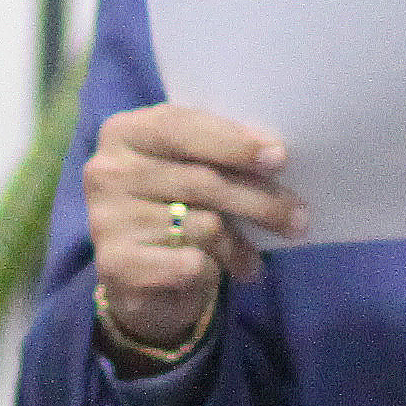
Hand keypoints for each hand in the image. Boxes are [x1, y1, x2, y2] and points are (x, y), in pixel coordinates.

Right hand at [83, 103, 298, 366]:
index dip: (233, 142)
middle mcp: (106, 170)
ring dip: (240, 245)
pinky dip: (213, 271)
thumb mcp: (191, 169)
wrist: (139, 278)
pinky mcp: (114, 264)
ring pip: (203, 225)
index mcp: (124, 132)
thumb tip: (274, 153)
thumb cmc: (175, 207)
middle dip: (259, 201)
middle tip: (300, 219)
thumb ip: (219, 154)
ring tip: (253, 258)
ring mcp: (105, 218)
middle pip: (202, 180)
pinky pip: (188, 264)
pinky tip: (218, 274)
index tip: (279, 157)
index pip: (181, 127)